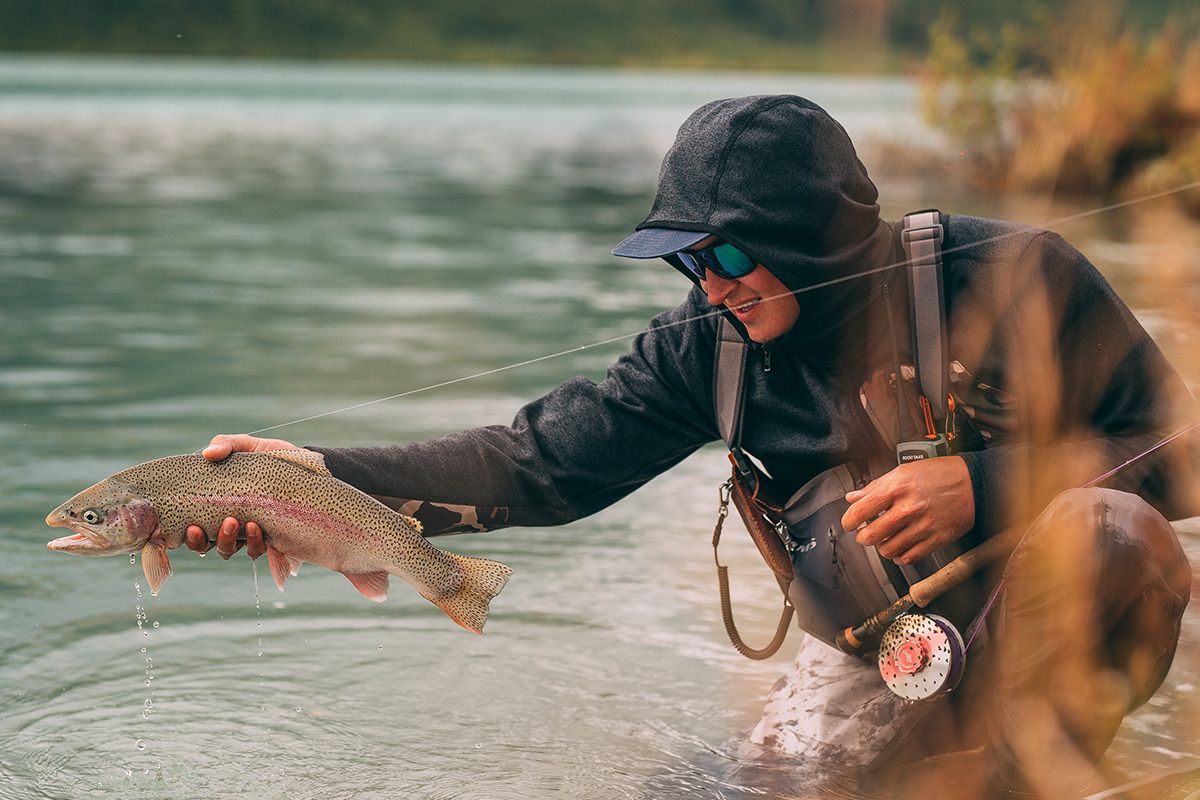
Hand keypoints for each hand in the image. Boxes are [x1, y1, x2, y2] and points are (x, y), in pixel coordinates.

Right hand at [186, 433, 297, 558]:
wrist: (305, 466)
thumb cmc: (271, 458)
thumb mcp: (249, 446)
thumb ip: (227, 444)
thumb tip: (208, 453)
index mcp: (217, 505)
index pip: (193, 526)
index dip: (185, 532)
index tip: (185, 525)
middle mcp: (230, 524)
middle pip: (204, 545)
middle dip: (198, 541)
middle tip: (199, 528)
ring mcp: (249, 534)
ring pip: (228, 550)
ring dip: (225, 540)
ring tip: (232, 522)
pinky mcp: (271, 540)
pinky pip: (256, 549)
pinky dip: (253, 541)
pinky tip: (255, 526)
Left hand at [841, 456, 974, 564]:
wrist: (974, 483)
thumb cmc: (940, 474)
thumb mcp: (904, 471)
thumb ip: (876, 486)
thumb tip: (853, 497)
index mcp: (897, 488)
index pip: (860, 511)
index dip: (849, 521)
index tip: (849, 523)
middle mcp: (909, 508)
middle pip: (871, 535)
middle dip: (863, 537)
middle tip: (865, 533)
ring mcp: (923, 526)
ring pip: (888, 550)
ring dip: (881, 547)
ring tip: (884, 540)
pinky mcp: (937, 539)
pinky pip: (910, 557)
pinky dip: (900, 556)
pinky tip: (900, 548)